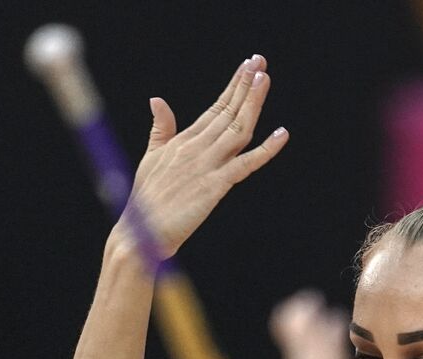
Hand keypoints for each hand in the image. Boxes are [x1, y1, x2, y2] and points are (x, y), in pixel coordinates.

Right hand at [118, 54, 288, 258]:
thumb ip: (160, 130)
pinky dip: (266, 150)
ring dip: (253, 104)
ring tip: (264, 79)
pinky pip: (246, 165)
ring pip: (237, 129)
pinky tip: (282, 134)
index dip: (233, 86)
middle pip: (228, 112)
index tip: (248, 67)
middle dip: (245, 85)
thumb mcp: (150, 158)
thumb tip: (157, 100)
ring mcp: (206, 166)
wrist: (140, 233)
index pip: (214, 108)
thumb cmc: (145, 201)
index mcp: (183, 141)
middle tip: (260, 62)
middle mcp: (196, 148)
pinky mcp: (214, 186)